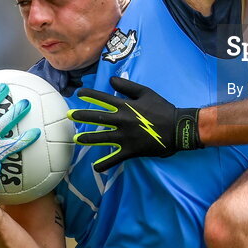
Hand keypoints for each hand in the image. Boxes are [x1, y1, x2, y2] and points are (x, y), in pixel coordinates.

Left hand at [69, 77, 201, 171]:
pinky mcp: (131, 150)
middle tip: (70, 115)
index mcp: (126, 106)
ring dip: (88, 138)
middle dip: (82, 116)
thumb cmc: (162, 109)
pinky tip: (96, 167)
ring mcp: (126, 137)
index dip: (90, 95)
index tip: (79, 93)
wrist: (177, 128)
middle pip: (98, 118)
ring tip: (77, 139)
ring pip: (102, 138)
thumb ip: (128, 87)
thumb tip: (111, 80)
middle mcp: (123, 120)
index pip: (104, 98)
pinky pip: (115, 158)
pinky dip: (105, 164)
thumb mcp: (146, 93)